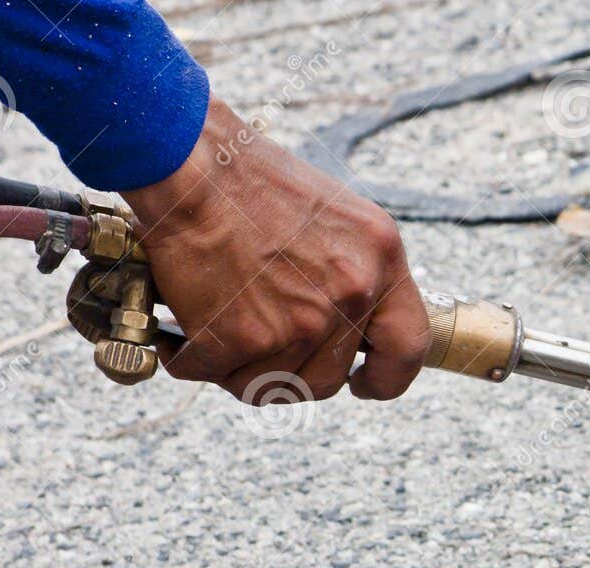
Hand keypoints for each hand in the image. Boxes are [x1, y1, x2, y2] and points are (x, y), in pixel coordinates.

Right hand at [121, 98, 428, 403]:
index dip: (387, 378)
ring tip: (219, 334)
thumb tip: (350, 331)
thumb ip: (355, 273)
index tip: (364, 384)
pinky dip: (193, 359)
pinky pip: (220, 373)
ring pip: (274, 385)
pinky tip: (182, 335)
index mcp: (382, 260)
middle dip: (292, 373)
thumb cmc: (250, 180)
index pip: (407, 347)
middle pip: (329, 379)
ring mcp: (301, 321)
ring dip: (242, 369)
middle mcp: (352, 294)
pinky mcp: (246, 336)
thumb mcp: (338, 217)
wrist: (187, 161)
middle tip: (260, 348)